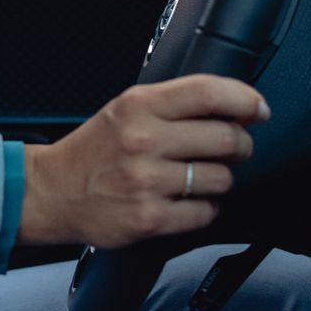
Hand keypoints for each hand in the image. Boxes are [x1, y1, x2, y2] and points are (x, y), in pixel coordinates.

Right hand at [17, 75, 266, 247]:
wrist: (52, 191)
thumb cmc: (94, 151)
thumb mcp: (124, 110)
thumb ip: (172, 104)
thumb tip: (234, 105)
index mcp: (137, 105)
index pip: (207, 92)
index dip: (245, 99)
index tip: (258, 109)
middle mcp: (143, 140)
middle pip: (227, 137)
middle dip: (240, 144)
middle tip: (231, 148)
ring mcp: (147, 181)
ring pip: (222, 178)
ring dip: (218, 179)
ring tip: (194, 177)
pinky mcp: (151, 218)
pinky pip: (207, 212)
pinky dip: (203, 208)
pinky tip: (183, 201)